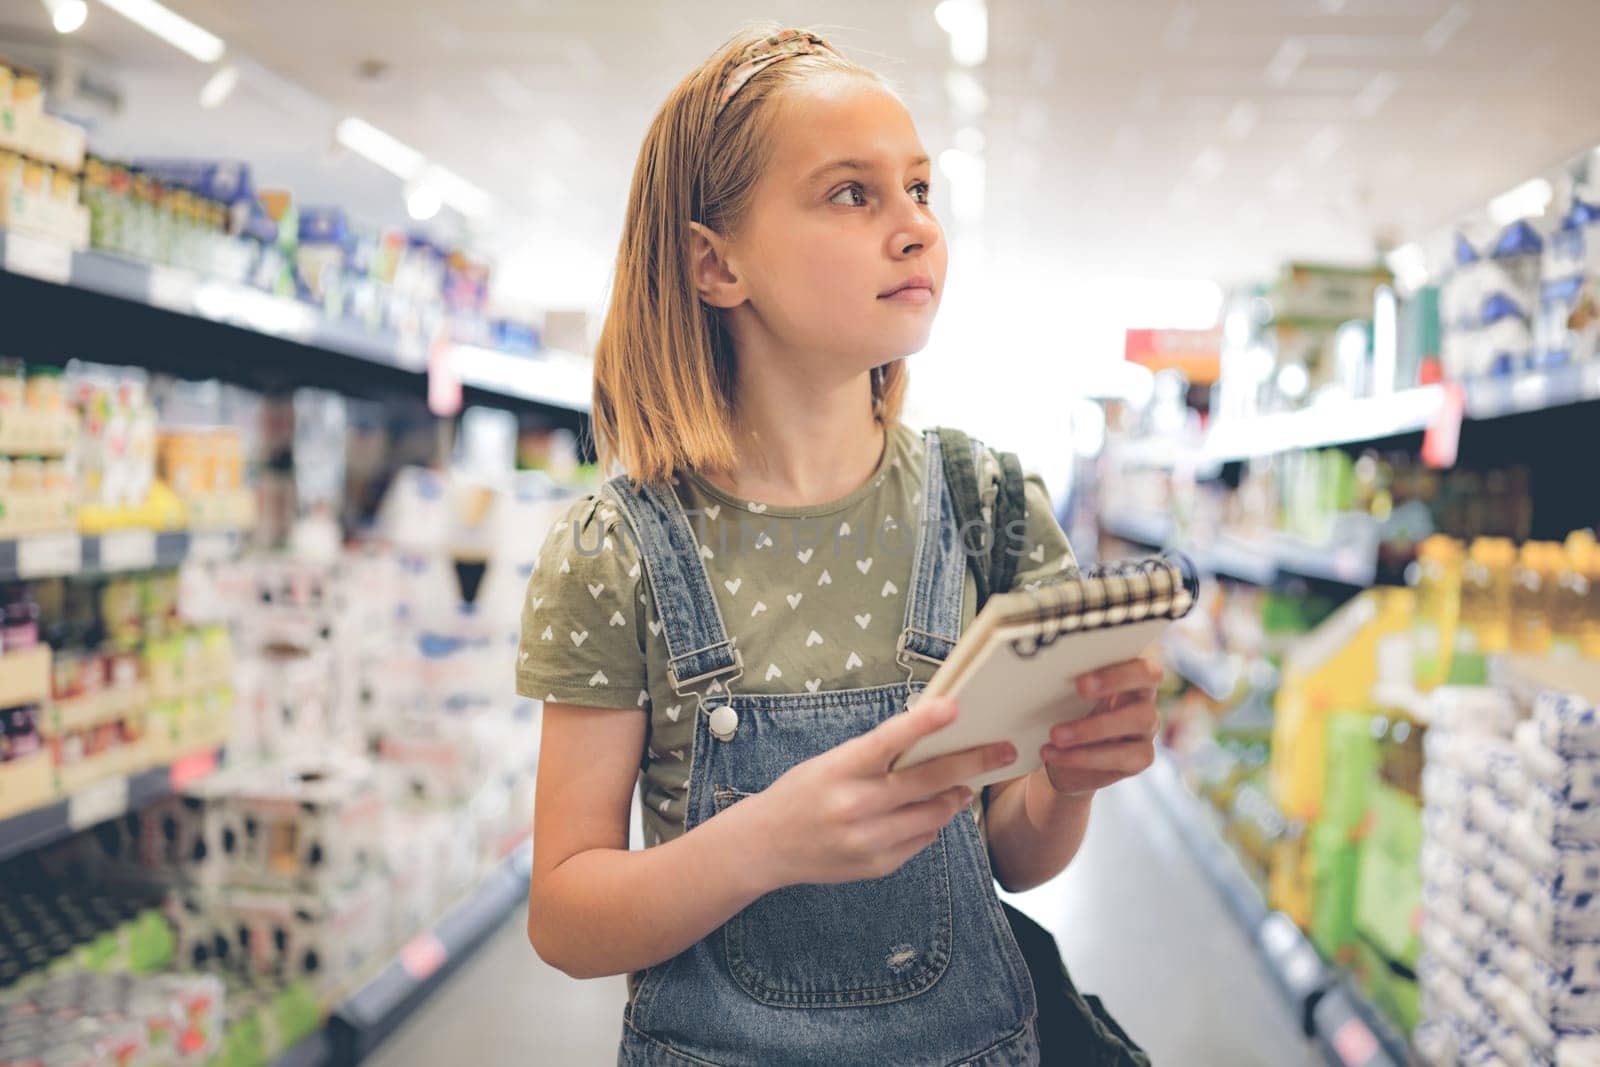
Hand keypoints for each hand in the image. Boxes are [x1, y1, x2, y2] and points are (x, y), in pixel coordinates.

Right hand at [741, 694, 1018, 891]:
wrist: (765, 846)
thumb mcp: (829, 764)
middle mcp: (853, 806)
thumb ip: (874, 757)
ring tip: (966, 786)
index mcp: (838, 770)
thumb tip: (930, 742)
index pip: (887, 742)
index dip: (922, 723)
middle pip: (927, 782)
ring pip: (933, 815)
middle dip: (972, 763)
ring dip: (955, 797)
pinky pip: (920, 841)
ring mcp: (866, 840)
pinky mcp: (876, 866)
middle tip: (1002, 750)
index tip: (954, 706)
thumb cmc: (802, 793)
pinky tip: (929, 813)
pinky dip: (930, 825)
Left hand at [1037, 658, 1162, 797]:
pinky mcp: (1141, 758)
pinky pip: (1122, 757)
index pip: (1140, 662)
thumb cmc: (1063, 718)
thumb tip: (1041, 669)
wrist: (1062, 765)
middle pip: (1150, 679)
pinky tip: (1053, 754)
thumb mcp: (1062, 698)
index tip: (1082, 679)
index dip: (1119, 667)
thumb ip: (1065, 681)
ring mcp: (1147, 729)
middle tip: (1079, 688)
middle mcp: (1143, 697)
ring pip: (1141, 720)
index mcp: (1126, 675)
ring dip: (1093, 728)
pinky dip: (1083, 756)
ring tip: (1055, 735)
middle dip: (1114, 681)